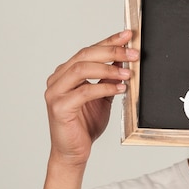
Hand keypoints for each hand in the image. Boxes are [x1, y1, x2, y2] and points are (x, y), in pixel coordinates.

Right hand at [44, 30, 137, 165]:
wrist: (73, 153)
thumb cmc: (85, 126)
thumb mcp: (102, 97)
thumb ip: (109, 79)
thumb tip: (123, 60)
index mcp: (66, 73)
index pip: (89, 51)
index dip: (109, 41)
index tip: (128, 35)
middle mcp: (57, 79)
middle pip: (85, 55)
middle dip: (112, 51)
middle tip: (132, 53)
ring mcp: (55, 92)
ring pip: (82, 69)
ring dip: (108, 68)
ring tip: (128, 73)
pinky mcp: (59, 107)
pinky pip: (84, 91)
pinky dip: (104, 87)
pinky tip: (120, 89)